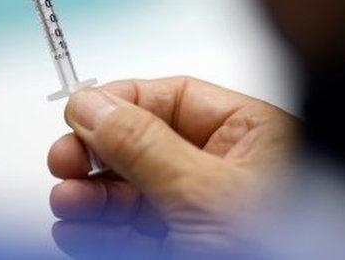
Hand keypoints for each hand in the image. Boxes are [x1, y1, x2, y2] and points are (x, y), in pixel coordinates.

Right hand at [47, 77, 299, 256]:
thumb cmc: (280, 247)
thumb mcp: (205, 191)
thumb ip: (145, 145)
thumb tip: (94, 104)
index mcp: (250, 135)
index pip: (174, 100)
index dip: (121, 103)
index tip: (77, 114)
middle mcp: (227, 170)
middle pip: (145, 146)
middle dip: (98, 155)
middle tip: (63, 162)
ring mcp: (205, 214)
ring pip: (135, 193)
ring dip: (92, 196)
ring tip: (65, 200)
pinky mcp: (187, 249)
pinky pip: (136, 232)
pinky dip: (101, 230)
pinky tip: (75, 228)